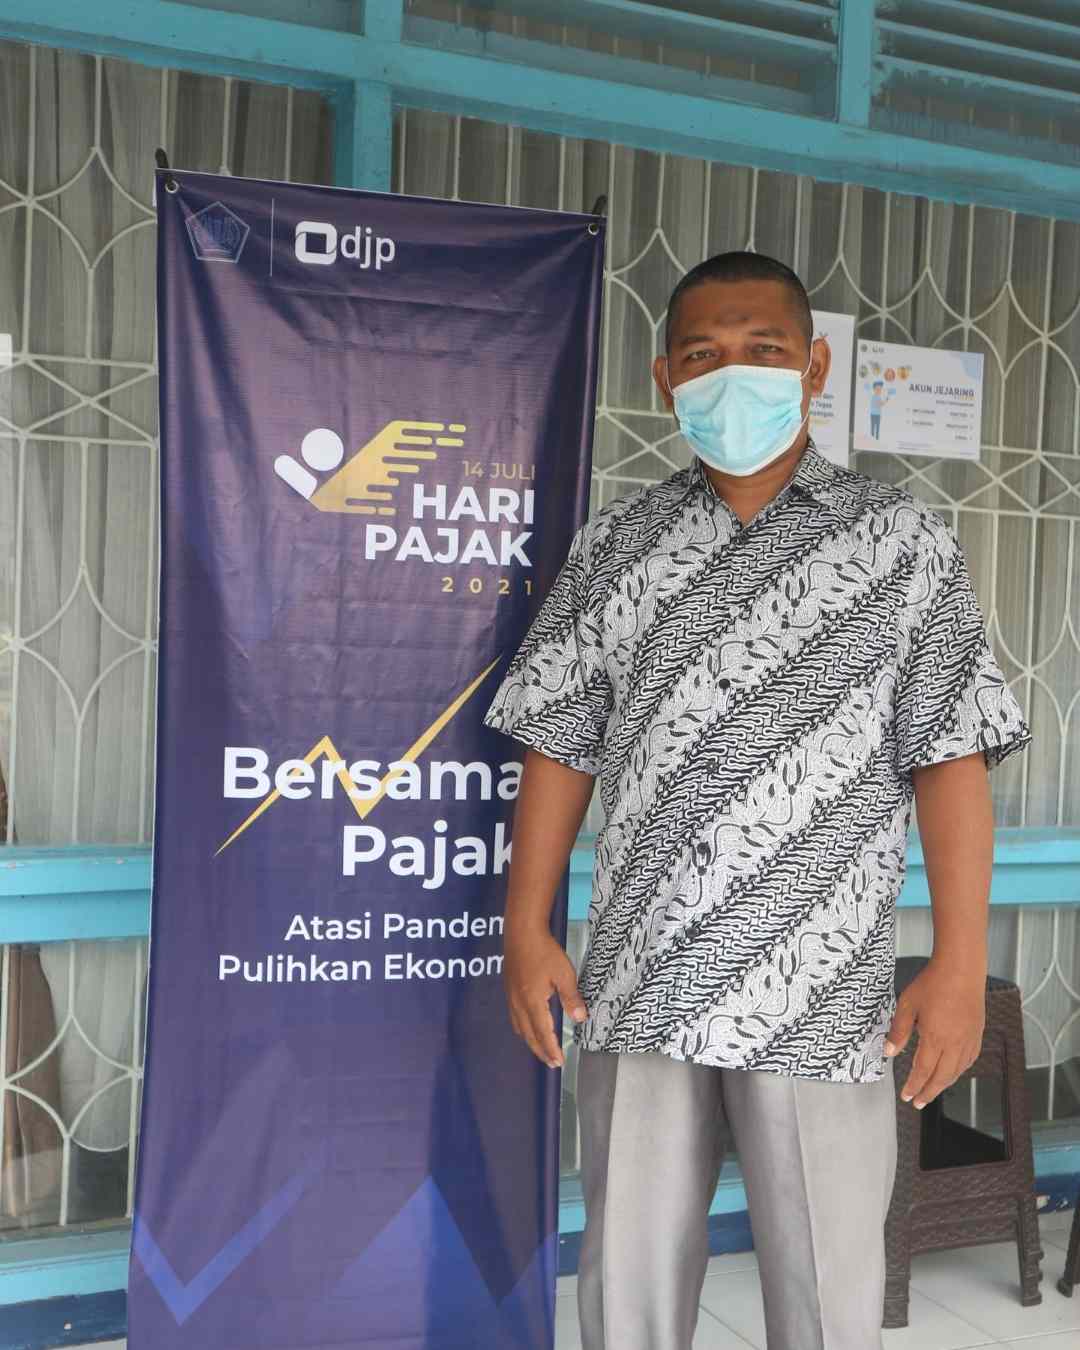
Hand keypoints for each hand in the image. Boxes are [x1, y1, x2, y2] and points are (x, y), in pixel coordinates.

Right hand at [504, 926, 586, 1068]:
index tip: (558, 1062)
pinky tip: (529, 1026)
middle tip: (552, 1062)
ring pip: (520, 1028)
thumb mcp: (564, 974)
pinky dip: (523, 1029)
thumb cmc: (543, 951)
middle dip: (541, 1051)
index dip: (551, 1050)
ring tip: (541, 1049)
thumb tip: (580, 1019)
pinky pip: (515, 1017)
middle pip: (529, 1036)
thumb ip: (571, 998)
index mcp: (533, 1002)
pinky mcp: (509, 990)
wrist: (522, 932)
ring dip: (531, 1042)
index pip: (543, 1034)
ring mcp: (512, 998)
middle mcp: (519, 1004)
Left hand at [884, 957, 985, 1108]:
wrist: (961, 969)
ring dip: (943, 1084)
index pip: (922, 1071)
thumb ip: (898, 1031)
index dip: (914, 1086)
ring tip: (932, 1090)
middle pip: (941, 1077)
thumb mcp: (907, 1005)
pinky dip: (959, 1071)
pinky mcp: (976, 1034)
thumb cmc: (934, 983)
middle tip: (918, 1102)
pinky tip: (953, 1071)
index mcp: (935, 1038)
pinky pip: (969, 1060)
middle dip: (928, 1092)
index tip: (907, 1096)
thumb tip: (888, 1052)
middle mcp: (954, 1044)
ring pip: (956, 1071)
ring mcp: (968, 1040)